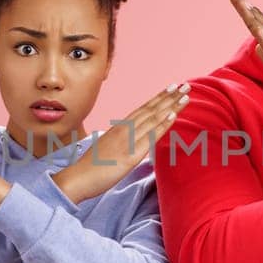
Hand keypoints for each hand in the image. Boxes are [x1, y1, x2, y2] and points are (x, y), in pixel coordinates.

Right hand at [53, 84, 189, 203]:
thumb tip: (128, 144)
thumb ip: (118, 143)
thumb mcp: (106, 149)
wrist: (77, 178)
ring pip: (154, 118)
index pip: (143, 109)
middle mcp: (124, 130)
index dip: (158, 98)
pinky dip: (163, 124)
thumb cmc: (89, 168)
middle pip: (151, 109)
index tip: (171, 88)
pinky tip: (173, 114)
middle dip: (170, 96)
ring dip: (171, 105)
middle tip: (185, 84)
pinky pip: (150, 137)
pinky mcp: (131, 154)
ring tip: (185, 94)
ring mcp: (128, 140)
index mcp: (119, 128)